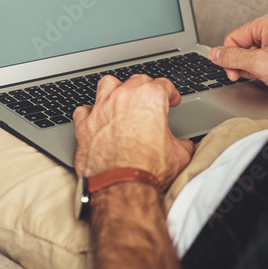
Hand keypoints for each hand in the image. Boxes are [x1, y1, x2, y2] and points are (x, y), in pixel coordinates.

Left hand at [73, 75, 194, 189]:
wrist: (121, 187)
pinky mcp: (84, 126)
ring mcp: (101, 109)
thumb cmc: (148, 169)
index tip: (171, 100)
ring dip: (115, 91)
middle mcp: (123, 97)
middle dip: (145, 88)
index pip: (164, 85)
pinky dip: (90, 114)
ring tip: (120, 101)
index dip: (171, 93)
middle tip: (150, 101)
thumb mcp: (180, 155)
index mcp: (150, 98)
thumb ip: (181, 144)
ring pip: (107, 85)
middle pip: (136, 81)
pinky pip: (84, 111)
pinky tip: (95, 120)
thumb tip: (183, 146)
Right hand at [210, 14, 267, 100]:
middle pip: (243, 47)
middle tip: (248, 76)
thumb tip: (215, 54)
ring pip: (255, 56)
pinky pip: (267, 61)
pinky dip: (265, 72)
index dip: (229, 57)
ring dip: (254, 69)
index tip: (232, 72)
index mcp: (266, 24)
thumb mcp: (259, 64)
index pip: (233, 38)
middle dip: (243, 64)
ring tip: (266, 77)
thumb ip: (232, 58)